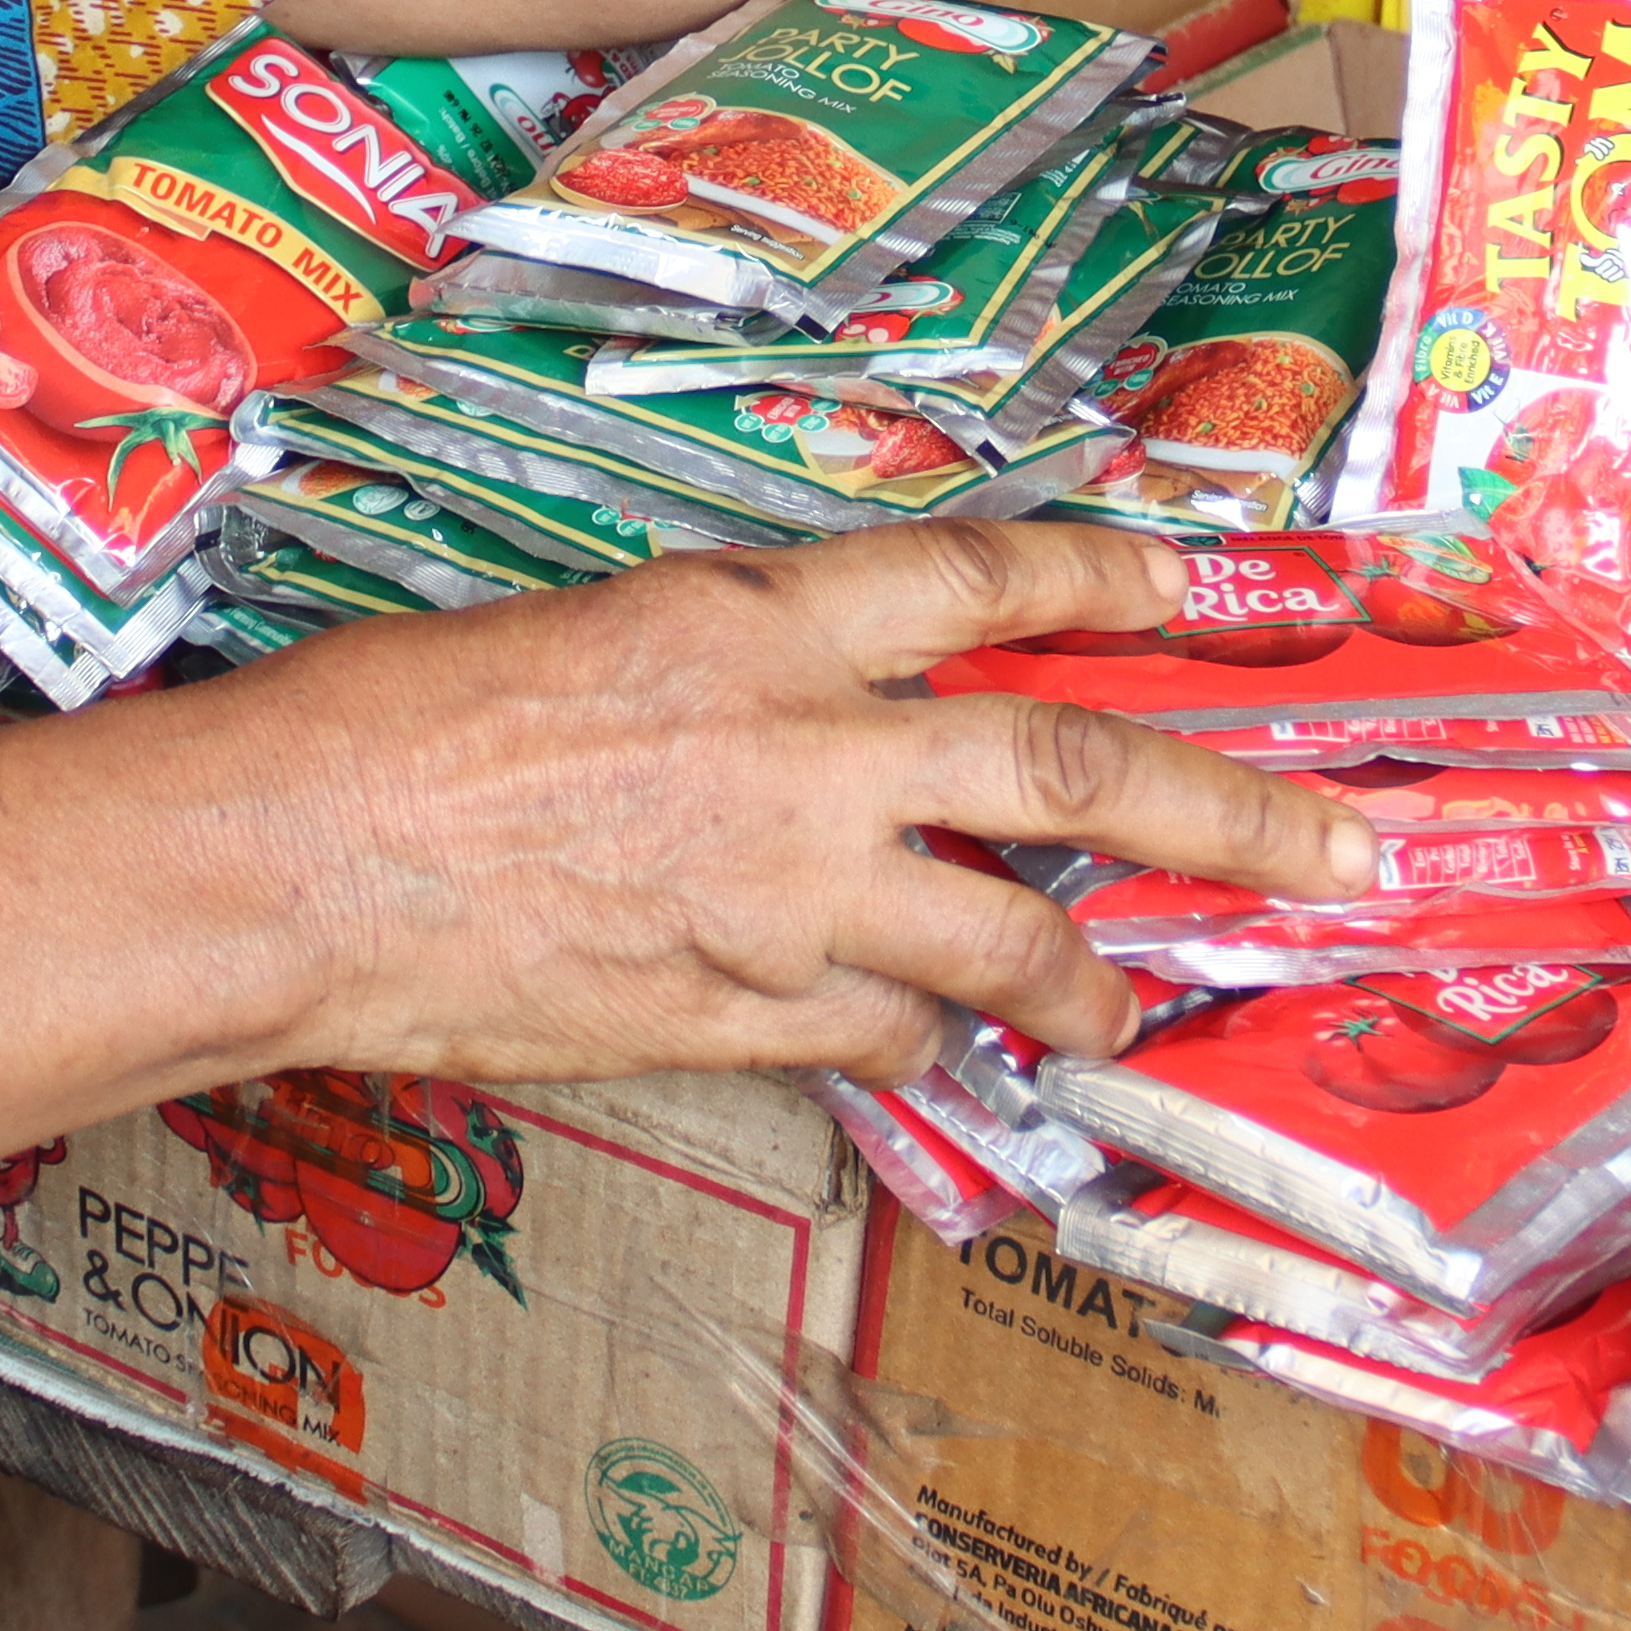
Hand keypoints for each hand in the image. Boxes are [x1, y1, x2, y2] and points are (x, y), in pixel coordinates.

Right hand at [208, 519, 1378, 1084]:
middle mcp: (804, 747)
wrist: (297, 858)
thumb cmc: (395, 726)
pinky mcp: (739, 1014)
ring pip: (1006, 938)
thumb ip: (723, 668)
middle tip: (1333, 844)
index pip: (983, 575)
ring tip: (1126, 1012)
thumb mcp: (583, 634)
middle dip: (1226, 806)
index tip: (1193, 585)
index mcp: (757, 619)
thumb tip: (807, 700)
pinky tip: (934, 1055)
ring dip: (1088, 980)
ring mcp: (785, 895)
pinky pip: (882, 1038)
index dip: (1108, 574)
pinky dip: (921, 1044)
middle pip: (1069, 766)